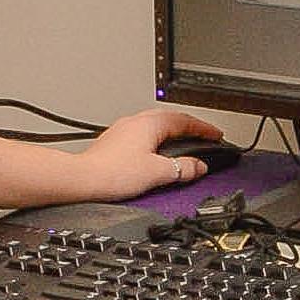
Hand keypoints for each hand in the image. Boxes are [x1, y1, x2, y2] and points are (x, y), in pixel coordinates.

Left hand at [66, 107, 235, 201]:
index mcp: (150, 124)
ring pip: (156, 126)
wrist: (83, 180)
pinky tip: (157, 154)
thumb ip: (184, 168)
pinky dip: (158, 142)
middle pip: (170, 119)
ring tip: (184, 144)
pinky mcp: (115, 143)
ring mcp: (123, 131)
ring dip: (173, 133)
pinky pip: (144, 135)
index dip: (205, 128)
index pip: (185, 121)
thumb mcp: (159, 172)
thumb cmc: (113, 173)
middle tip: (204, 137)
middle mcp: (136, 122)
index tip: (217, 134)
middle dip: (190, 127)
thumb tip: (199, 166)